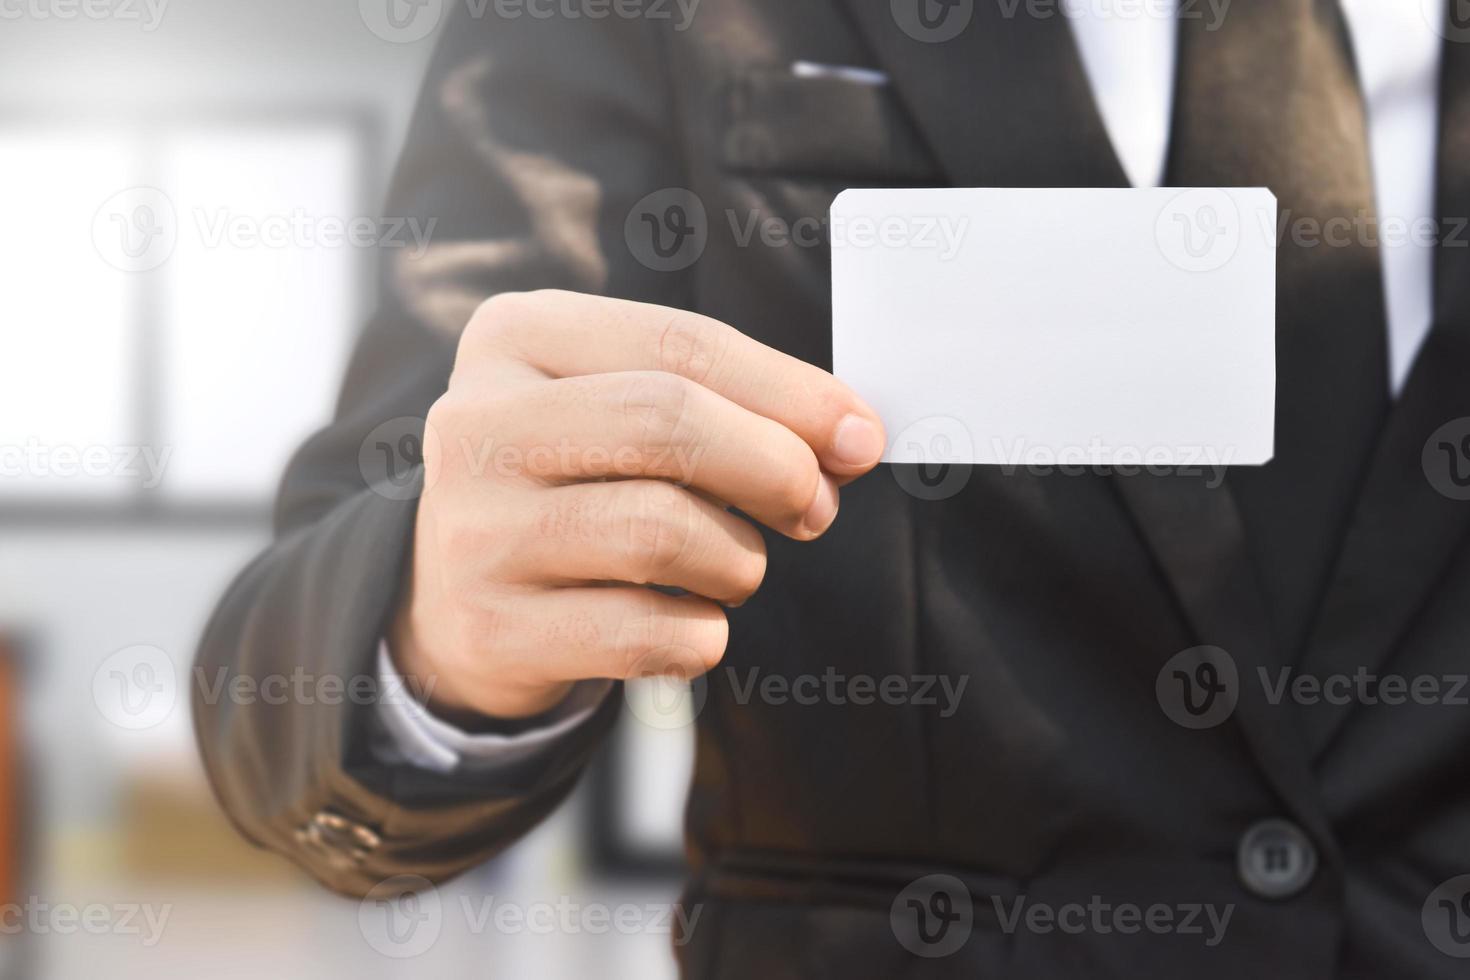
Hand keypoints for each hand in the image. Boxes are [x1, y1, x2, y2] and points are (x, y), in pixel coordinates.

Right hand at [390, 290, 885, 719]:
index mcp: (516, 337)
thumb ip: (732, 405)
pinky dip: (701, 636)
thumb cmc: (578, 485)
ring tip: (730, 567)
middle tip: (814, 508)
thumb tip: (852, 437)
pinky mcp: (489, 628)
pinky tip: (686, 624)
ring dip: (739, 561)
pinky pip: (647, 633)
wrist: (462, 598)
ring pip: (664, 531)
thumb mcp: (627, 412)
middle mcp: (475, 424)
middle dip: (776, 468)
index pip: (682, 346)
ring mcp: (472, 531)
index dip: (793, 393)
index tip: (861, 437)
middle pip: (670, 423)